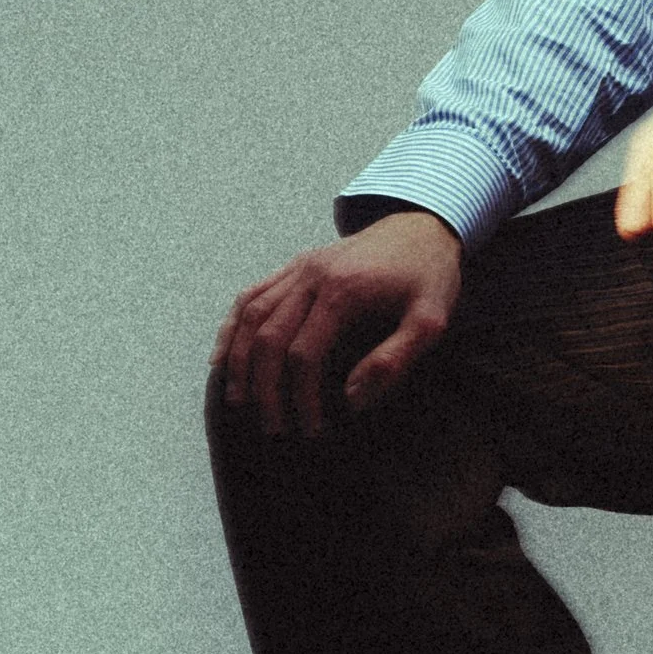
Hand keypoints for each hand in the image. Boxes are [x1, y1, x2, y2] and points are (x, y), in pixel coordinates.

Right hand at [210, 207, 463, 438]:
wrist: (422, 225)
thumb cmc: (429, 277)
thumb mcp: (430, 321)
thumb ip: (394, 361)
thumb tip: (351, 401)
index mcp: (344, 291)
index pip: (305, 355)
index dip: (302, 398)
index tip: (310, 428)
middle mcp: (312, 276)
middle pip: (269, 338)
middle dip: (264, 389)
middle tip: (272, 427)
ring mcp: (299, 268)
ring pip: (251, 316)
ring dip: (238, 361)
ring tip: (238, 400)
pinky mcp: (295, 266)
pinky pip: (251, 295)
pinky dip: (231, 327)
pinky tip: (222, 356)